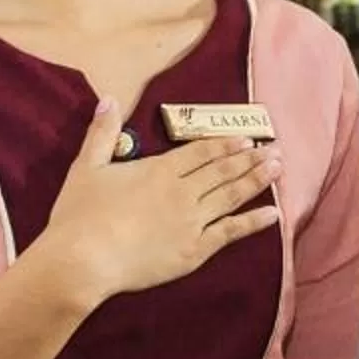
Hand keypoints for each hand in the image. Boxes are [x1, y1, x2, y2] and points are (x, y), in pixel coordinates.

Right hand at [34, 102, 282, 303]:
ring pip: (232, 196)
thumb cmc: (79, 214)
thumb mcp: (87, 167)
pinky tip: (273, 214)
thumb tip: (109, 99)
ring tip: (278, 169)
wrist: (83, 260)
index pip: (201, 152)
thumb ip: (102, 133)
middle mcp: (183, 192)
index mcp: (160, 170)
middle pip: (223, 171)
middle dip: (250, 158)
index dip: (225, 144)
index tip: (247, 137)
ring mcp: (193, 222)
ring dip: (256, 181)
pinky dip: (254, 222)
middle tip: (275, 149)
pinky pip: (231, 232)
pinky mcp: (195, 251)